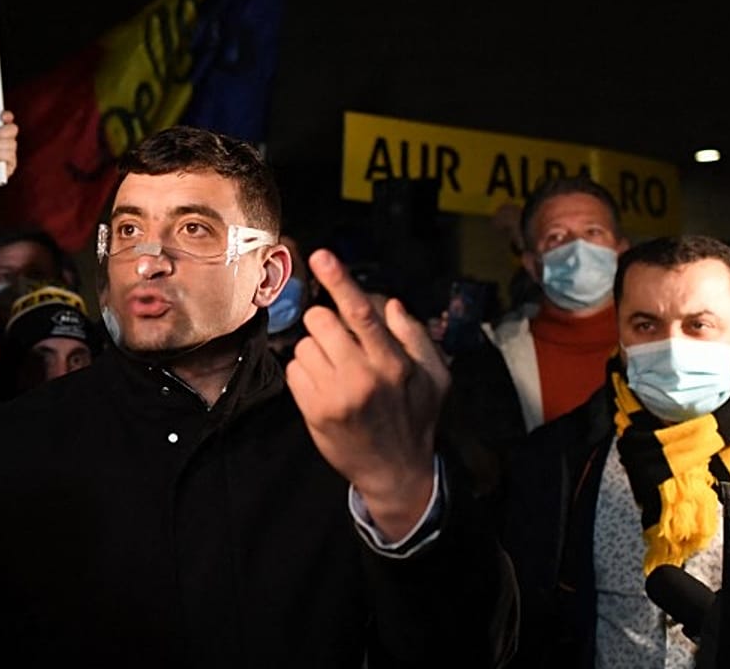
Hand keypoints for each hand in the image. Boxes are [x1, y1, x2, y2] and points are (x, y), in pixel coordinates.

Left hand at [286, 250, 449, 541]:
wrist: (394, 472)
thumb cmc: (415, 418)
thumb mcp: (435, 378)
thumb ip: (415, 337)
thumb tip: (389, 304)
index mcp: (394, 364)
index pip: (362, 313)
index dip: (340, 281)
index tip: (322, 256)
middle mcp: (362, 377)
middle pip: (320, 320)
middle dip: (325, 323)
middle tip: (340, 343)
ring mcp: (334, 395)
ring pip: (304, 344)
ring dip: (316, 352)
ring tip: (338, 374)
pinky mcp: (312, 410)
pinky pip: (294, 370)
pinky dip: (305, 374)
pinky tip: (325, 390)